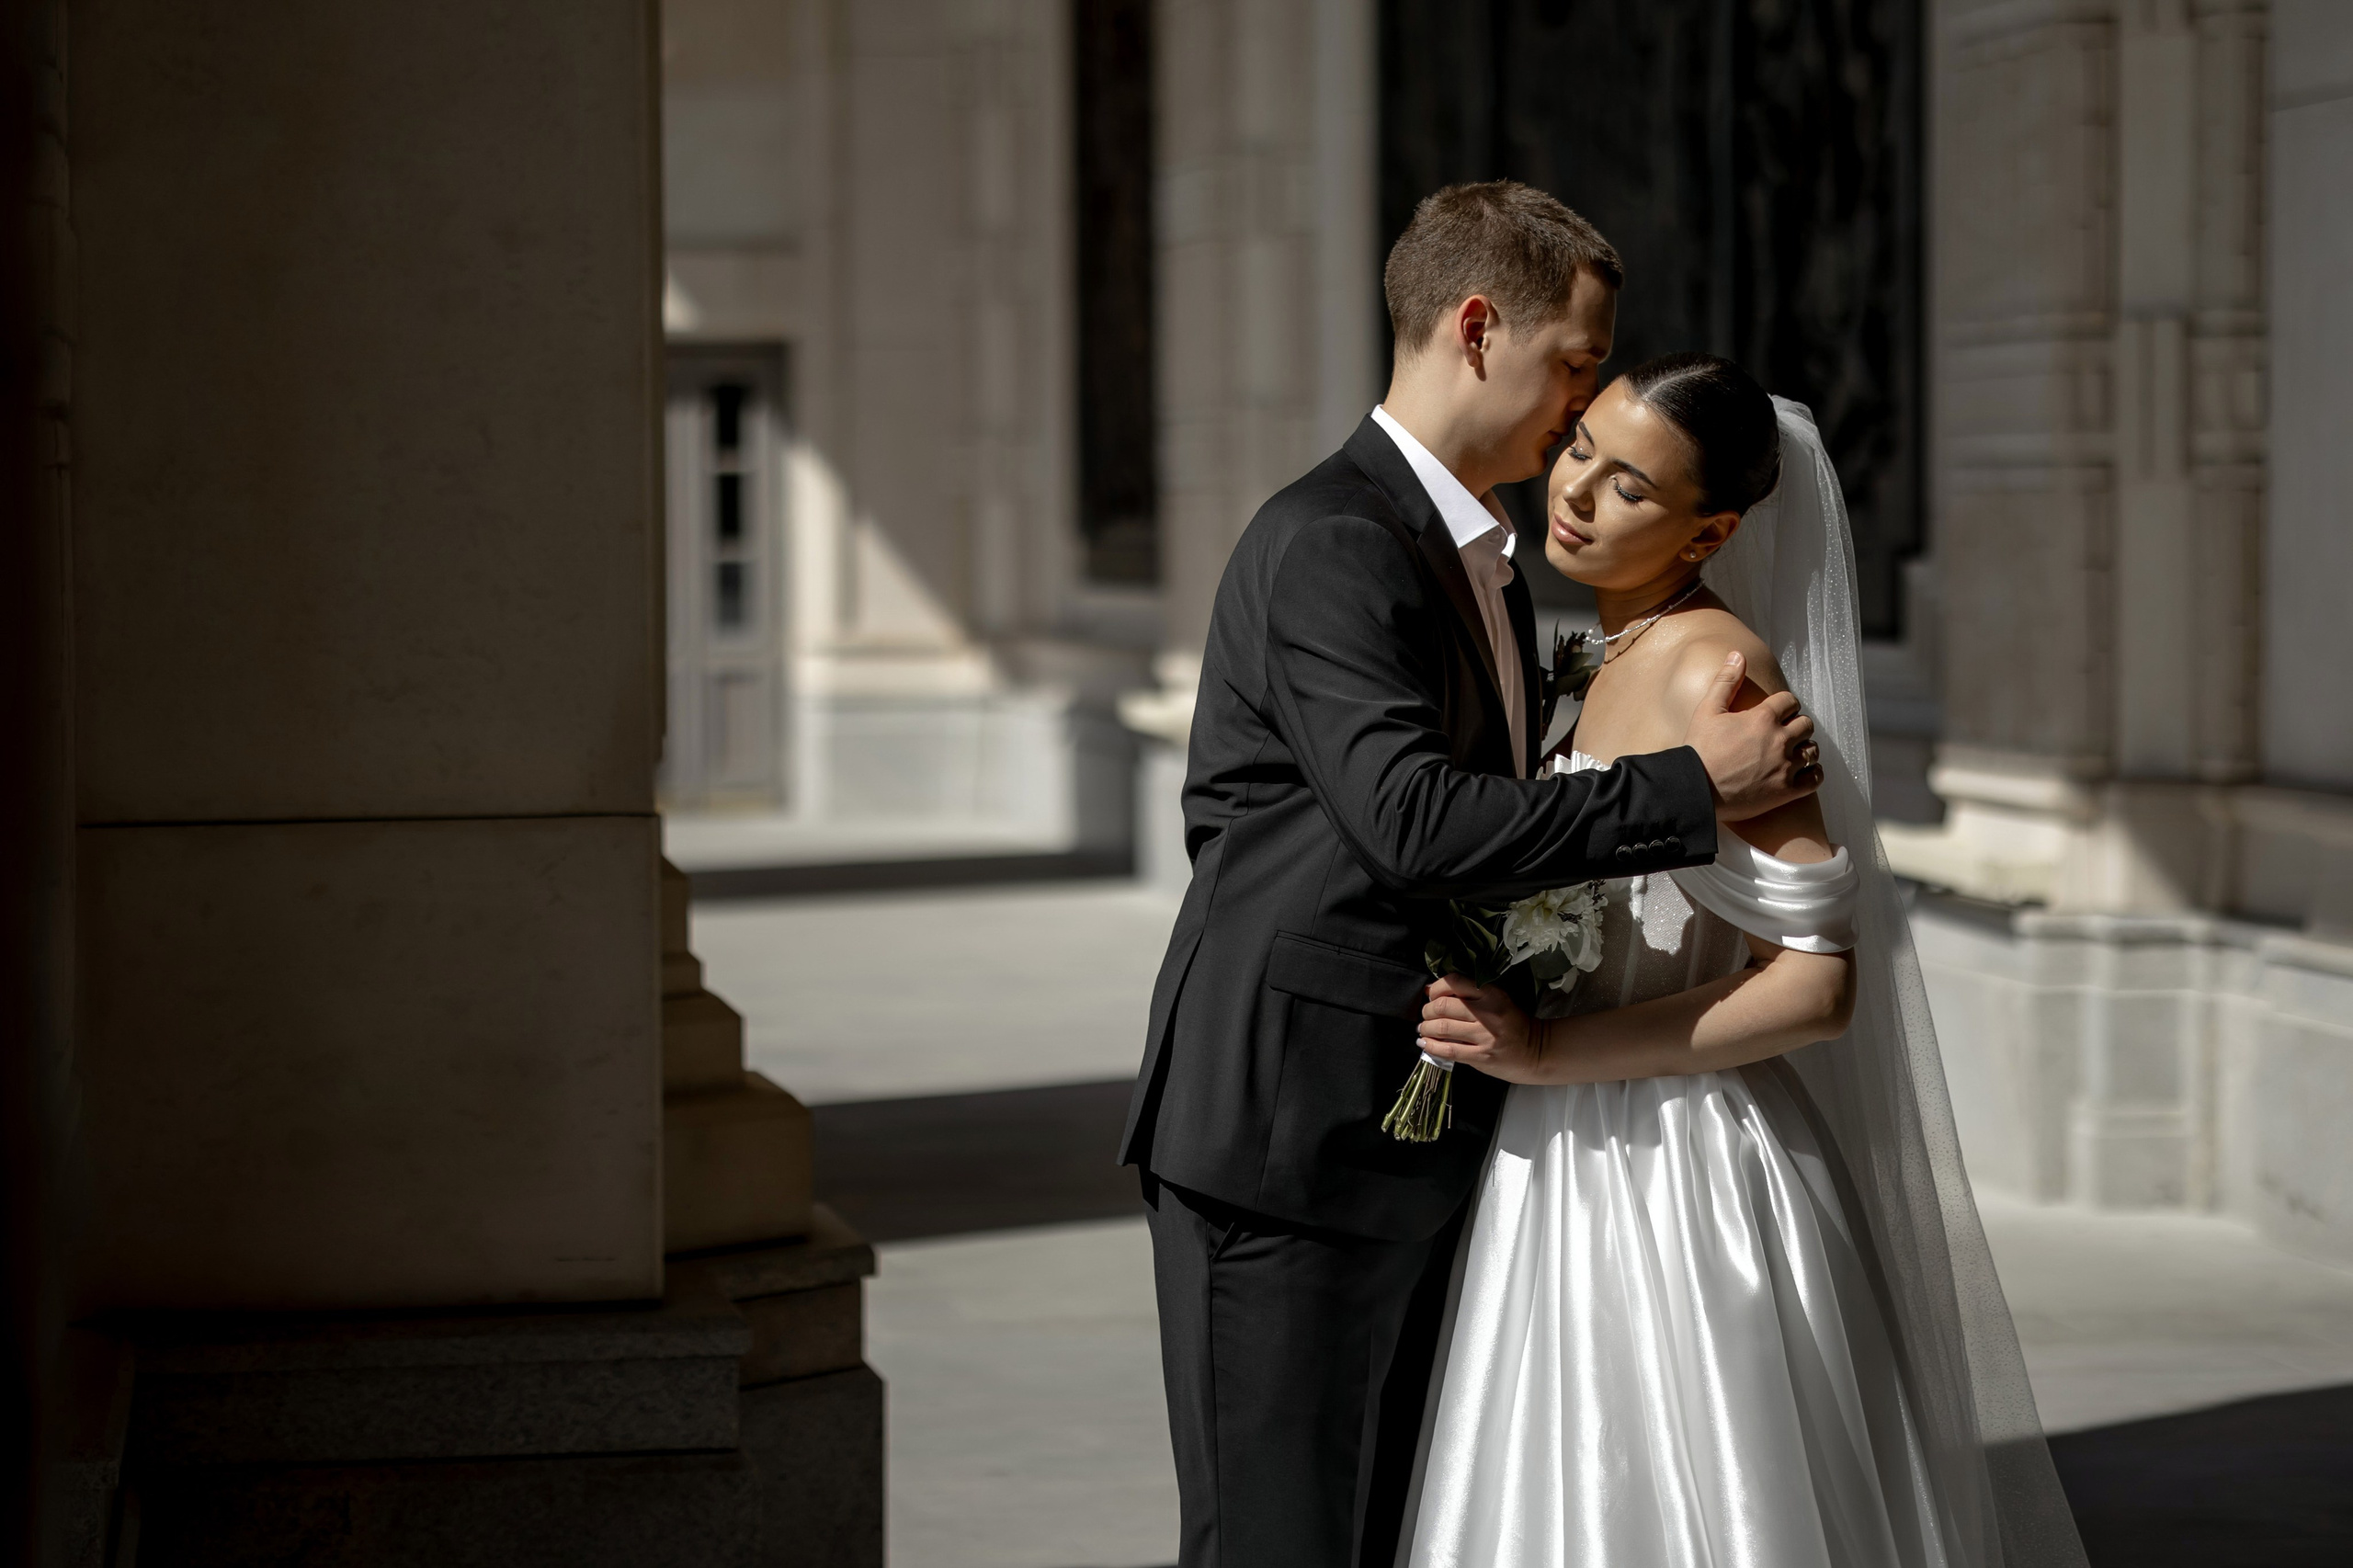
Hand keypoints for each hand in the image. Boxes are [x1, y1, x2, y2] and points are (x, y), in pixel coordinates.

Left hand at [1417, 975, 1546, 1083]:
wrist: (1535, 1051)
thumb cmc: (1513, 1024)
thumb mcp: (1497, 1001)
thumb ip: (1469, 995)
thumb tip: (1431, 991)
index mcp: (1491, 994)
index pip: (1454, 982)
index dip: (1435, 988)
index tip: (1431, 995)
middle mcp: (1487, 1013)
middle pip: (1442, 1006)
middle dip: (1427, 1010)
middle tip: (1426, 1015)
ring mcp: (1484, 1036)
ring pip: (1442, 1027)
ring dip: (1426, 1028)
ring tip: (1424, 1029)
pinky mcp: (1481, 1056)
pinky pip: (1448, 1050)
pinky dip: (1431, 1046)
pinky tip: (1425, 1044)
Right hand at [1684, 651, 1820, 821]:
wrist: (1694, 790)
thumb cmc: (1699, 750)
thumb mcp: (1708, 710)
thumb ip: (1726, 680)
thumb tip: (1738, 654)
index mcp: (1763, 718)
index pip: (1790, 701)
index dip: (1785, 704)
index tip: (1779, 712)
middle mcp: (1779, 740)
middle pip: (1806, 724)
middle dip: (1796, 725)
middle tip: (1785, 732)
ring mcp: (1785, 767)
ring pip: (1812, 750)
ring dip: (1804, 748)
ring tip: (1793, 752)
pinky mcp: (1786, 791)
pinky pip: (1815, 778)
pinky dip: (1813, 773)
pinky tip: (1804, 771)